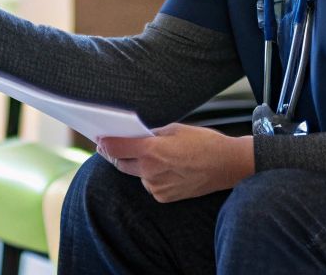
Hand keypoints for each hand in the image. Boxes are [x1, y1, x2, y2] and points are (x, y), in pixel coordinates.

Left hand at [96, 124, 254, 202]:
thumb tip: (135, 135)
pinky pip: (149, 184)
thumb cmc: (203, 143)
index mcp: (151, 150)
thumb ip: (151, 134)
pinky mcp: (163, 197)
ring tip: (151, 155)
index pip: (117, 147)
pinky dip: (151, 176)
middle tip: (109, 146)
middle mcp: (150, 171)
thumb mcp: (175, 129)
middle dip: (115, 154)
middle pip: (120, 163)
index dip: (105, 142)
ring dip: (136, 165)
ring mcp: (156, 187)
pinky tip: (165, 168)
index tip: (98, 139)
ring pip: (136, 174)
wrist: (227, 165)